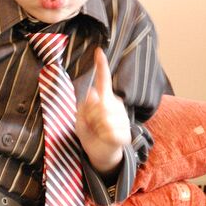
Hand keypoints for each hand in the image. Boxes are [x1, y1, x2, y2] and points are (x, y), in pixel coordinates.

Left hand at [76, 47, 131, 173]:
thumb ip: (84, 106)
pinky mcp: (125, 133)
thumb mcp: (80, 119)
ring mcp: (123, 119)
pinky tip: (105, 138)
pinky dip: (102, 136)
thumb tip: (92, 93)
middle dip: (89, 115)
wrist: (100, 153)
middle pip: (98, 104)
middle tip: (91, 124)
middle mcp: (116, 105)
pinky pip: (108, 131)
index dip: (101, 66)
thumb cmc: (90, 133)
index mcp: (105, 99)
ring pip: (103, 118)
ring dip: (95, 127)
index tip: (98, 51)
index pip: (103, 80)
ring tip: (98, 131)